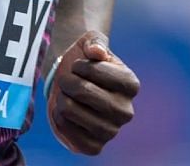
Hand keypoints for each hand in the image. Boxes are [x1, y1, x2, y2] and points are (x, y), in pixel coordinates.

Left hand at [47, 31, 139, 154]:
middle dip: (67, 80)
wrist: (72, 82)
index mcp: (130, 84)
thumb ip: (95, 42)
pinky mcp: (95, 146)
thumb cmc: (84, 60)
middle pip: (82, 91)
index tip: (79, 66)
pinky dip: (58, 117)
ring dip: (61, 98)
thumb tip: (96, 52)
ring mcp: (112, 131)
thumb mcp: (90, 42)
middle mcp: (126, 111)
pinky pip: (66, 131)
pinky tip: (65, 112)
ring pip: (69, 110)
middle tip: (69, 80)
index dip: (80, 65)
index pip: (96, 70)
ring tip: (68, 96)